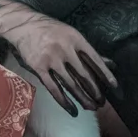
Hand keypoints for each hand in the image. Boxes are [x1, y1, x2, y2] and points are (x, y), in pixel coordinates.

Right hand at [0, 0, 119, 115]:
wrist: (24, 26)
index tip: (114, 86)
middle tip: (102, 102)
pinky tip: (73, 110)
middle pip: (84, 75)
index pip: (95, 59)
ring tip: (91, 108)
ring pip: (71, 84)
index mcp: (76, 39)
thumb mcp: (72, 35)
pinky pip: (54, 88)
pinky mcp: (39, 68)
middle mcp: (65, 49)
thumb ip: (89, 52)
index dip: (105, 74)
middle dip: (95, 91)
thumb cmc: (52, 31)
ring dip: (82, 98)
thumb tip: (110, 64)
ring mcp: (51, 59)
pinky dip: (64, 102)